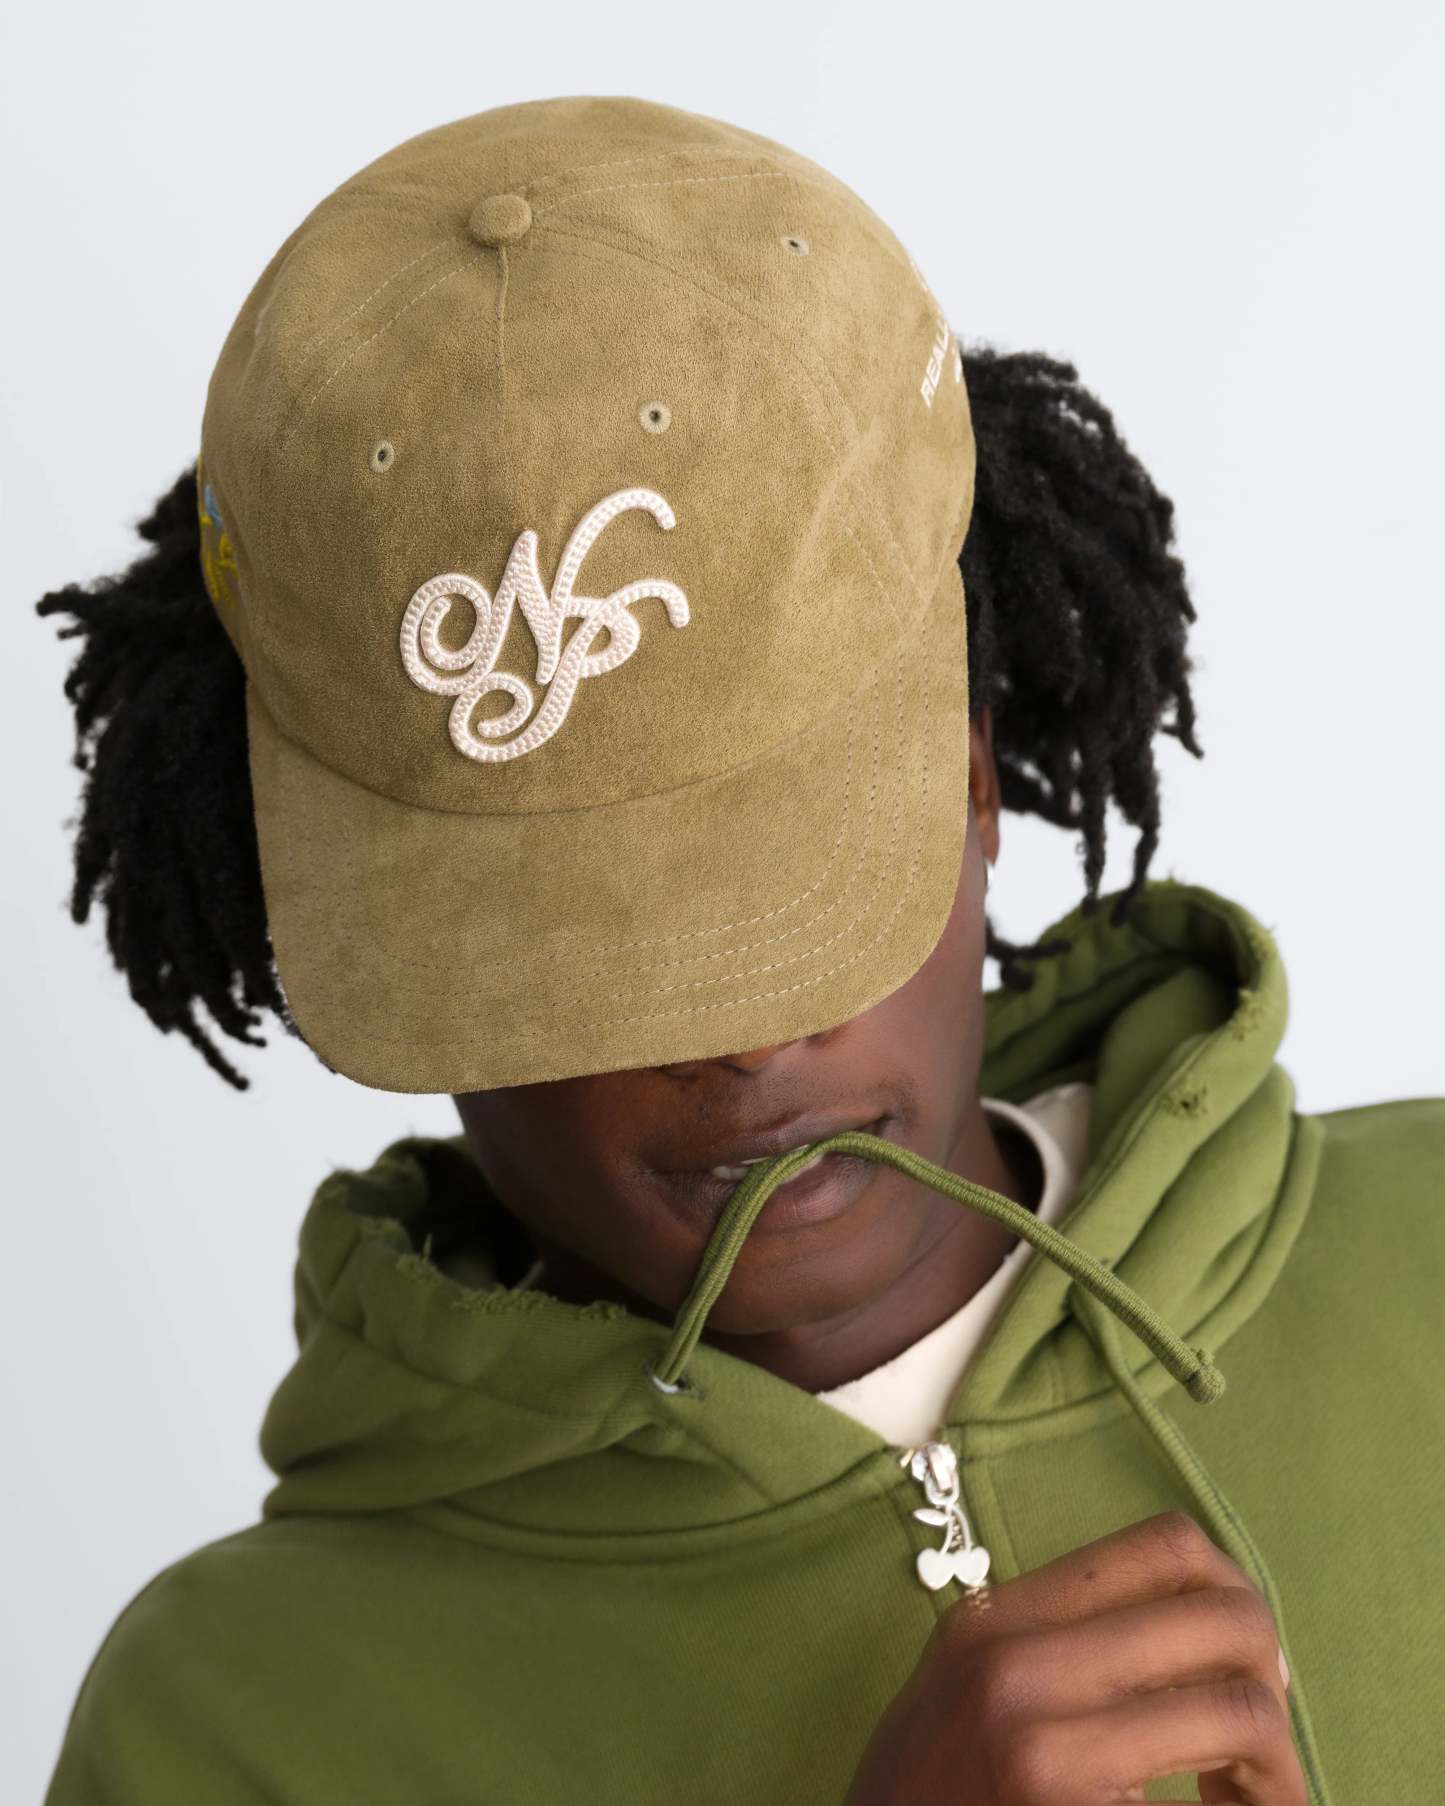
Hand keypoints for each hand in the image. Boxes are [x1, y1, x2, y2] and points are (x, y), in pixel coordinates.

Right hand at [843, 1509, 1303, 1804]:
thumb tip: (1181, 1621)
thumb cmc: (921, 1804)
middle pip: (1222, 1617)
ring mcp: (1044, 1755)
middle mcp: (1016, 1670)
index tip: (1235, 1661)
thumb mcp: (956, 1695)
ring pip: (1240, 1713)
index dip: (1232, 1596)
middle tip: (1260, 1752)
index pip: (1165, 1546)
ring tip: (1248, 1804)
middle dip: (1271, 1684)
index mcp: (994, 1623)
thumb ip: (1041, 1646)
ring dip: (1275, 1770)